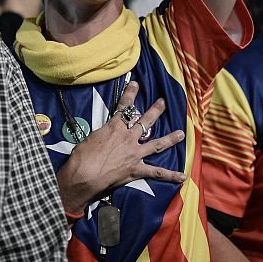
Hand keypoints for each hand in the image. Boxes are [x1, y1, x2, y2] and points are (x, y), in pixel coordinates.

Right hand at [56, 81, 186, 214]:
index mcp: (114, 128)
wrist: (83, 176)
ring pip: (157, 144)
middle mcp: (128, 138)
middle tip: (163, 102)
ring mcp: (135, 154)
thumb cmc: (81, 157)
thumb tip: (103, 136)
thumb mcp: (89, 138)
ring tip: (181, 133)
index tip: (136, 84)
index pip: (124, 107)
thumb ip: (101, 135)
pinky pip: (156, 173)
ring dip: (170, 139)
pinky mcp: (136, 170)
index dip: (130, 94)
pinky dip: (169, 175)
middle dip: (155, 110)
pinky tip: (181, 176)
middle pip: (145, 121)